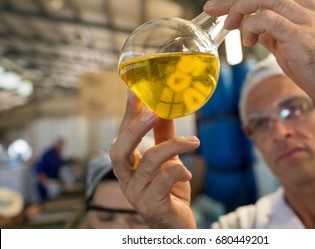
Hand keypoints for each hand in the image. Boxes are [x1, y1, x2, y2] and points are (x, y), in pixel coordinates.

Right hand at [109, 91, 199, 227]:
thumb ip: (164, 137)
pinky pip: (164, 180)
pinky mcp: (152, 205)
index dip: (127, 114)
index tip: (133, 91)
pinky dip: (179, 171)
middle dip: (136, 127)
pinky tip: (187, 174)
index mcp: (128, 166)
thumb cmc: (170, 191)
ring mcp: (136, 194)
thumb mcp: (168, 160)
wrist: (177, 224)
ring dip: (173, 146)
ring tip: (194, 141)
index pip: (122, 135)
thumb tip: (165, 109)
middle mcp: (126, 179)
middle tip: (154, 111)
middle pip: (119, 150)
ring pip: (149, 161)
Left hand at [203, 0, 314, 116]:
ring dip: (237, 8)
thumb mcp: (290, 43)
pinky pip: (266, 20)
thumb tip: (249, 27)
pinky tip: (249, 42)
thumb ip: (271, 32)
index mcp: (303, 2)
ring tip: (228, 26)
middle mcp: (305, 4)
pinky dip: (250, 27)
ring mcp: (304, 18)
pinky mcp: (301, 36)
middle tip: (212, 10)